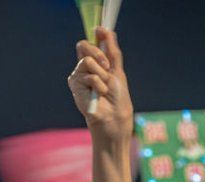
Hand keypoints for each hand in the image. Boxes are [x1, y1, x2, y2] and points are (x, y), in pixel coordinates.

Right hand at [68, 28, 132, 145]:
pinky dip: (99, 85)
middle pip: (85, 46)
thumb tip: (106, 30)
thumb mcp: (117, 71)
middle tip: (107, 68)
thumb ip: (111, 52)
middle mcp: (85, 67)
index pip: (92, 43)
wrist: (114, 118)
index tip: (100, 29)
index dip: (97, 35)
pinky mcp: (74, 83)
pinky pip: (88, 75)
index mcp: (96, 64)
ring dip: (102, 75)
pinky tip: (99, 94)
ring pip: (88, 61)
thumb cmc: (118, 99)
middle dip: (99, 55)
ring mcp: (79, 75)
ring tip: (104, 88)